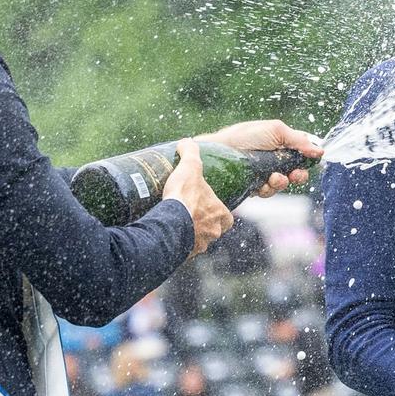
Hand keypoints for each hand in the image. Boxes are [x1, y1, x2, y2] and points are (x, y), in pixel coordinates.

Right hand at [162, 139, 232, 255]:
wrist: (168, 223)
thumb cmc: (184, 196)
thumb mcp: (189, 168)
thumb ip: (191, 153)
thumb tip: (187, 141)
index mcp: (222, 216)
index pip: (226, 216)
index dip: (218, 210)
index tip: (207, 204)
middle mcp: (214, 233)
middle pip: (212, 230)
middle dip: (203, 223)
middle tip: (189, 213)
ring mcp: (200, 245)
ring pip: (198, 241)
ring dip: (190, 234)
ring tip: (176, 223)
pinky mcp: (185, 254)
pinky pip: (184, 250)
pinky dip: (178, 244)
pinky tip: (168, 235)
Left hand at [198, 119, 323, 196]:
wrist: (220, 153)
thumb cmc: (244, 136)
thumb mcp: (275, 130)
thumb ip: (299, 141)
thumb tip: (320, 150)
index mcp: (281, 141)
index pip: (302, 150)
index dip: (308, 157)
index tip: (311, 160)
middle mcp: (274, 157)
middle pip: (297, 170)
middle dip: (298, 175)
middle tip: (295, 175)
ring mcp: (265, 172)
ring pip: (283, 183)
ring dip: (281, 183)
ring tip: (272, 178)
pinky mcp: (255, 185)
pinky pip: (269, 192)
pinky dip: (268, 189)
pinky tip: (262, 184)